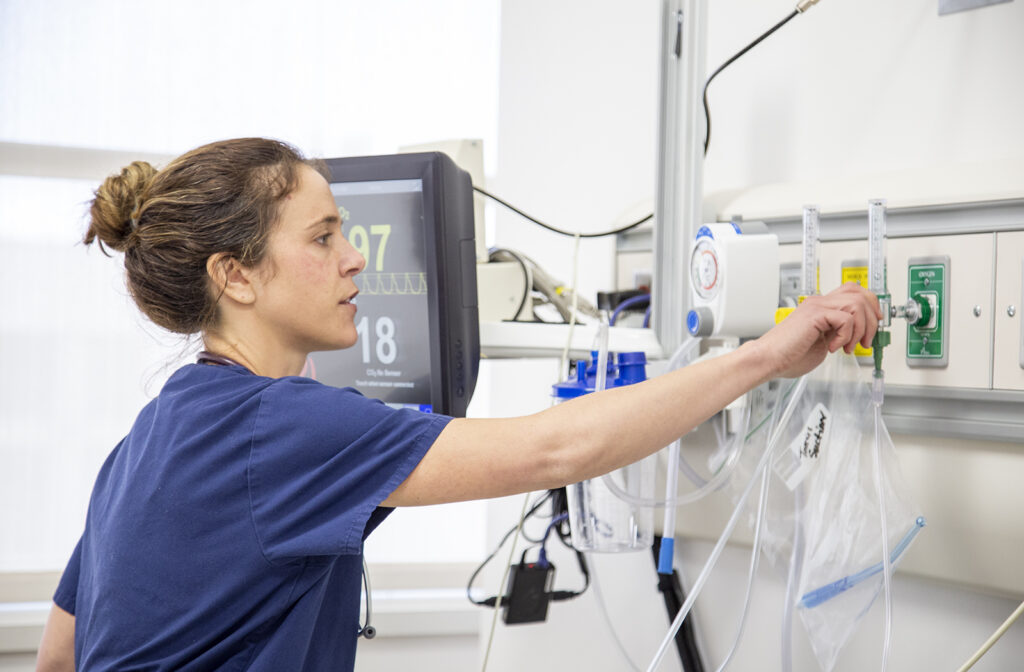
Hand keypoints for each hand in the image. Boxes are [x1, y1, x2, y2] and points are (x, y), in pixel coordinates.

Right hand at [751, 282, 882, 378]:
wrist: (768, 359)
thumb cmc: (788, 355)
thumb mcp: (822, 343)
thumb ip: (837, 335)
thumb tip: (857, 337)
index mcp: (820, 308)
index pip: (853, 291)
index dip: (869, 305)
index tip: (873, 324)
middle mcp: (818, 303)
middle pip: (859, 293)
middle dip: (871, 318)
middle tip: (866, 339)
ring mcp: (816, 307)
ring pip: (856, 304)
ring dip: (860, 329)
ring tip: (849, 346)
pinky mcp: (814, 315)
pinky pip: (845, 318)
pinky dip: (846, 336)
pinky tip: (833, 346)